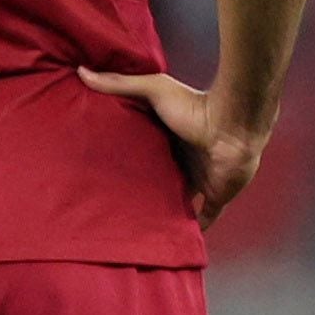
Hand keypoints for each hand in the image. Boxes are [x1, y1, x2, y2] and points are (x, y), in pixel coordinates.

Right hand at [80, 67, 267, 222]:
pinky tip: (174, 242)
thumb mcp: (153, 89)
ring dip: (166, 214)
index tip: (108, 175)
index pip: (148, 156)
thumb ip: (119, 84)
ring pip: (180, 203)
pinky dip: (192, 231)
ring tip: (140, 230)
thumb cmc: (195, 106)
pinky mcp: (216, 197)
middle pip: (162, 182)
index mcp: (171, 140)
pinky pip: (203, 219)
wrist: (232, 126)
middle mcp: (186, 162)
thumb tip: (81, 72)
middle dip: (147, 193)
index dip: (131, 165)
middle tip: (119, 208)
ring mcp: (202, 181)